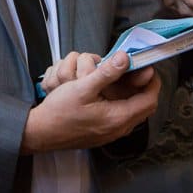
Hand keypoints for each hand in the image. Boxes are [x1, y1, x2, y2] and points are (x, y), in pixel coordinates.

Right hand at [21, 51, 160, 153]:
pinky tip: (107, 94)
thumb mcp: (82, 87)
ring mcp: (111, 133)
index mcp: (118, 117)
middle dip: (142, 88)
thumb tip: (125, 58)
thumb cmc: (59, 112)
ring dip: (131, 95)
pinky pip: (121, 117)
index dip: (152, 82)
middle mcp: (119, 129)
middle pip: (144, 107)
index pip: (149, 99)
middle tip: (134, 72)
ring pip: (133, 112)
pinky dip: (120, 103)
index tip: (147, 67)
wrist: (41, 133)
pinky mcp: (103, 134)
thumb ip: (106, 73)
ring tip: (121, 81)